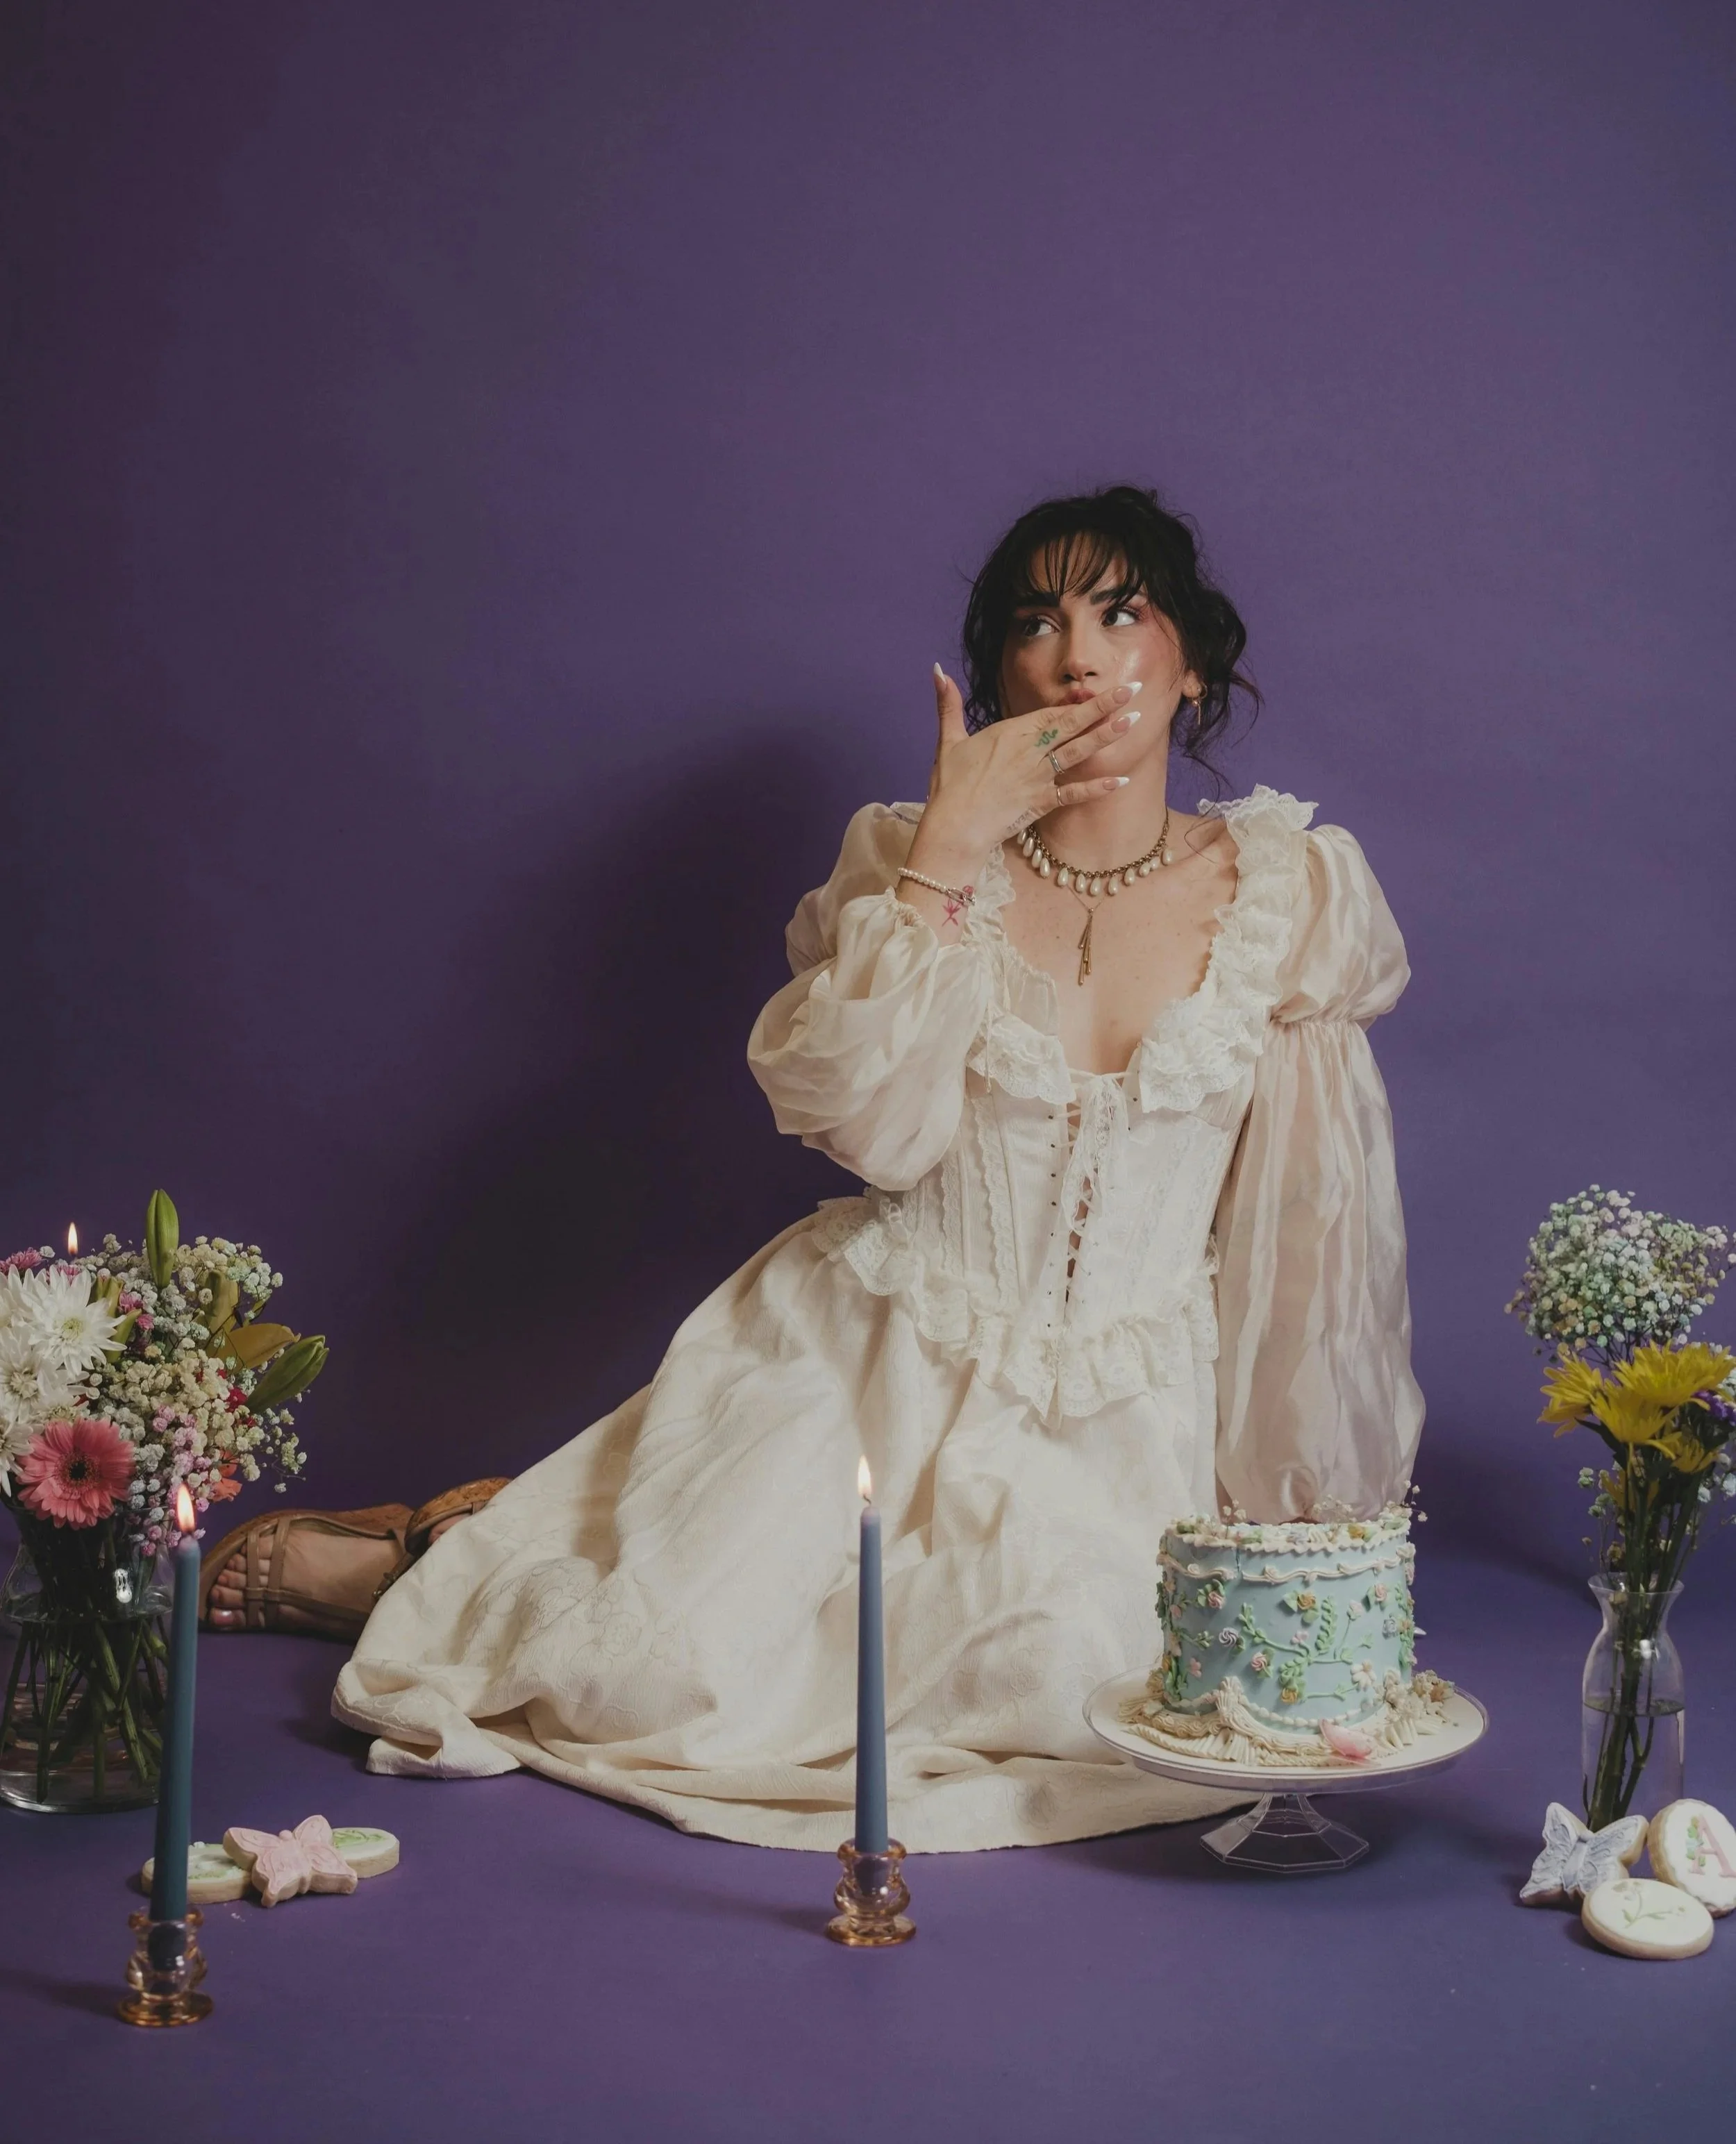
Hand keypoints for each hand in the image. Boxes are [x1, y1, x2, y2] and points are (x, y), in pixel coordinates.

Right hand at [911, 668, 1143, 872]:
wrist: (953, 828)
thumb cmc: (949, 786)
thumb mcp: (948, 740)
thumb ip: (948, 704)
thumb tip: (937, 670)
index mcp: (1010, 733)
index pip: (1051, 712)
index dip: (1078, 702)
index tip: (1100, 689)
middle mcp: (1030, 751)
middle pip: (1071, 724)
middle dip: (1103, 706)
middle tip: (1132, 690)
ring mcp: (1038, 777)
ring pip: (1078, 752)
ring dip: (1106, 736)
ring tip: (1132, 721)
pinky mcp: (1041, 802)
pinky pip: (1075, 793)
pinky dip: (1098, 787)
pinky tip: (1121, 780)